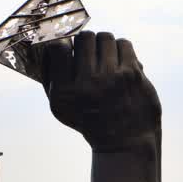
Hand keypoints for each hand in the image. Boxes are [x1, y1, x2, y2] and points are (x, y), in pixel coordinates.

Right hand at [40, 31, 161, 151]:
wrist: (125, 144)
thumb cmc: (90, 121)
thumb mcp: (62, 107)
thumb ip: (52, 77)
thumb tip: (51, 42)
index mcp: (64, 93)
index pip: (58, 47)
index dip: (64, 42)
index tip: (69, 48)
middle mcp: (86, 84)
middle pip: (84, 38)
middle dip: (86, 42)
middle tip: (90, 53)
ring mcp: (111, 78)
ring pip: (105, 37)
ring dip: (104, 44)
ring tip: (105, 57)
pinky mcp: (131, 75)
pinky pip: (124, 44)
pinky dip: (121, 49)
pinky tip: (119, 62)